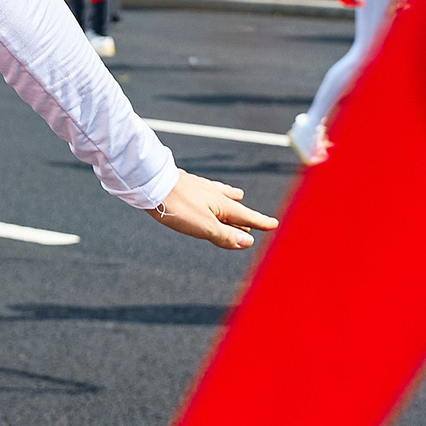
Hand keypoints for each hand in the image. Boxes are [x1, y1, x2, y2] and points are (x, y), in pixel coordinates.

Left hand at [149, 171, 274, 250]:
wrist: (151, 183)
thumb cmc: (177, 206)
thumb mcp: (204, 227)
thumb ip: (225, 235)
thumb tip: (248, 242)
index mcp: (222, 205)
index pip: (246, 217)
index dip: (260, 222)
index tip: (274, 224)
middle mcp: (214, 194)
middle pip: (234, 207)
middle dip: (247, 216)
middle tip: (257, 222)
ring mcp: (199, 187)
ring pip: (221, 194)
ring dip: (232, 198)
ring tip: (239, 196)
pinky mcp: (186, 183)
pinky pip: (206, 188)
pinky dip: (214, 191)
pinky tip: (206, 188)